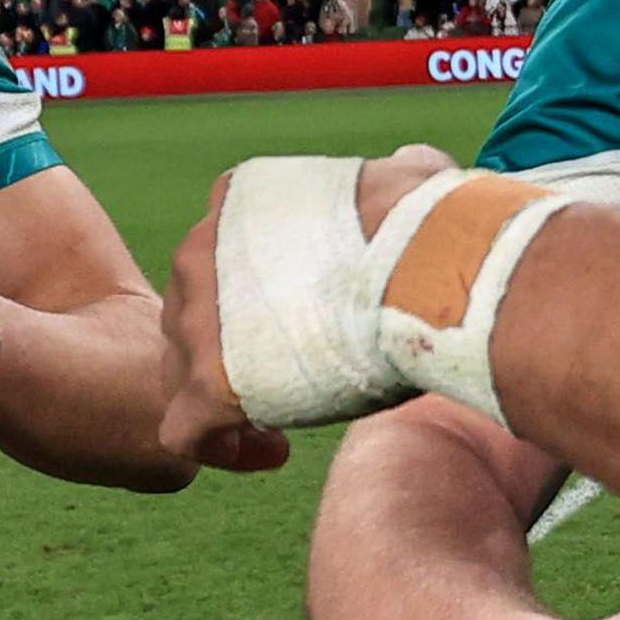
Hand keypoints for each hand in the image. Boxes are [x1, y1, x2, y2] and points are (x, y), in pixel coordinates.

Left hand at [156, 145, 459, 470]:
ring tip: (289, 416)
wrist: (429, 265)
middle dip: (235, 346)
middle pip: (196, 312)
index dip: (255, 297)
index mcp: (240, 198)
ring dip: (230, 396)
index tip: (302, 322)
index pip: (222, 252)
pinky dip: (224, 446)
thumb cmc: (432, 222)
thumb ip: (394, 174)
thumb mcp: (408, 177)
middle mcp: (202, 248)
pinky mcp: (207, 381)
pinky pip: (188, 431)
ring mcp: (197, 316)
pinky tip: (273, 450)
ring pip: (187, 373)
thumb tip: (415, 169)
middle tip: (293, 373)